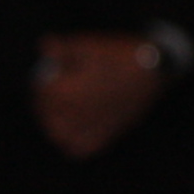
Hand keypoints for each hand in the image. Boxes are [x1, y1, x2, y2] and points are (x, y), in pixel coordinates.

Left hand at [37, 33, 168, 158]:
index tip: (48, 72)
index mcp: (64, 94)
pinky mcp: (107, 135)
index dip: (40, 81)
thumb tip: (44, 47)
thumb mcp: (88, 45)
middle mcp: (74, 116)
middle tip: (50, 91)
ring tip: (59, 111)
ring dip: (54, 124)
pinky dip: (73, 142)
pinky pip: (81, 149)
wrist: (153, 71)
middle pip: (47, 116)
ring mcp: (90, 128)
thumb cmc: (119, 55)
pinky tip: (75, 130)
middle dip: (44, 103)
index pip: (40, 93)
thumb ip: (62, 48)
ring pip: (60, 136)